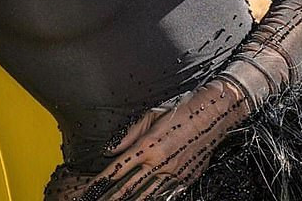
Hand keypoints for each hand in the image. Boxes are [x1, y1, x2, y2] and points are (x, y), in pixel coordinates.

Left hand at [79, 78, 248, 199]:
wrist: (212, 115)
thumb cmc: (180, 109)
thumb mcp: (151, 115)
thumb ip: (129, 134)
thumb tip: (109, 149)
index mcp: (149, 146)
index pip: (119, 168)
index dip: (101, 181)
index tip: (89, 189)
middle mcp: (160, 163)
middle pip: (129, 188)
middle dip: (111, 197)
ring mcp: (174, 174)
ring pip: (147, 196)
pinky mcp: (185, 179)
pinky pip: (166, 195)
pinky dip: (153, 200)